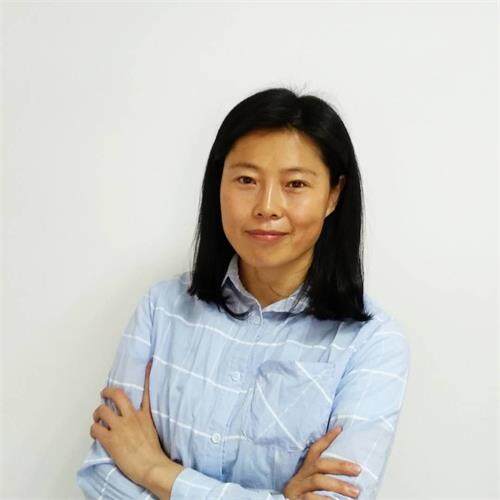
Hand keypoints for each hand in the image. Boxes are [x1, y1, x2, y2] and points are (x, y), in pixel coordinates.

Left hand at [90, 359, 170, 487]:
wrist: (152, 467)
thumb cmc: (153, 454)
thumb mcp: (153, 431)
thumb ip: (144, 422)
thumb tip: (138, 422)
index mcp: (145, 415)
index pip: (147, 391)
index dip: (147, 375)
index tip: (148, 363)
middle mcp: (132, 417)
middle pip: (118, 395)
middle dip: (108, 392)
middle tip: (104, 393)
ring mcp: (121, 427)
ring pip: (102, 410)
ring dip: (97, 413)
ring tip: (98, 418)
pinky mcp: (111, 440)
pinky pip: (95, 429)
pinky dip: (93, 430)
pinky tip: (96, 433)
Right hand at [283, 426, 361, 498]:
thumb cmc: (305, 496)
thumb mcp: (312, 483)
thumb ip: (324, 475)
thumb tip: (350, 468)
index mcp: (305, 469)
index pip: (315, 450)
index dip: (326, 439)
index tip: (340, 429)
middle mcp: (300, 476)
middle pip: (319, 465)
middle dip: (340, 465)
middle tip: (358, 469)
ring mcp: (298, 488)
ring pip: (317, 481)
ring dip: (338, 485)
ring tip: (355, 492)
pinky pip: (312, 499)